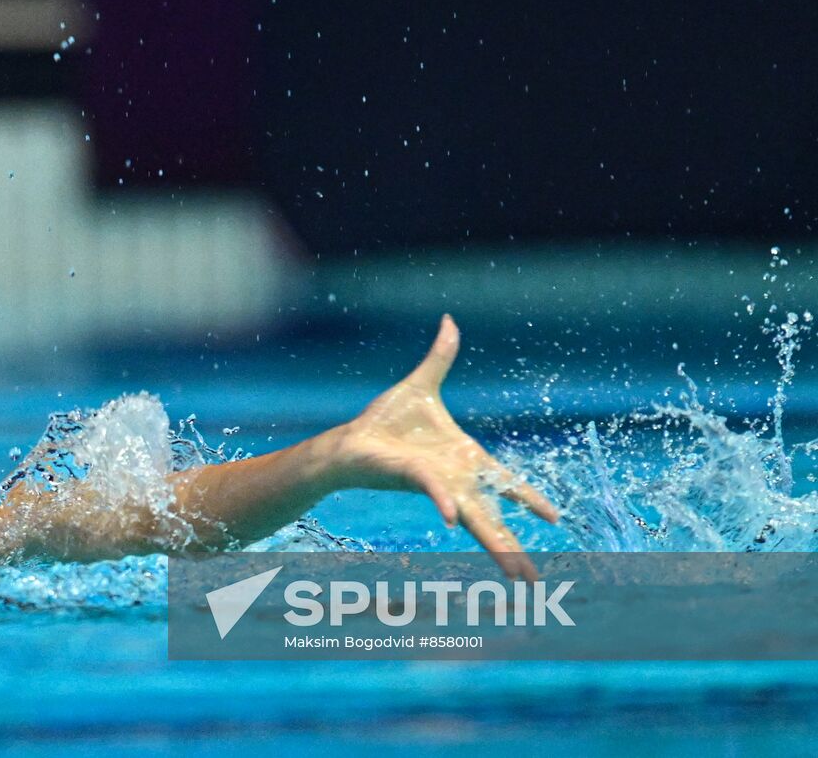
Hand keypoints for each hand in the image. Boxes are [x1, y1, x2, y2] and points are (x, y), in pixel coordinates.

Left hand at [326, 315, 558, 579]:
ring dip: (498, 546)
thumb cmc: (383, 422)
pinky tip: (452, 521)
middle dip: (515, 548)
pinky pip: (436, 492)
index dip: (529, 498)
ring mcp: (439, 485)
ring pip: (475, 520)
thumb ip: (439, 358)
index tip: (556, 519)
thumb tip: (449, 322)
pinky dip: (445, 505)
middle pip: (494, 517)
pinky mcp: (416, 479)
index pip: (506, 483)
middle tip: (535, 583)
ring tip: (519, 577)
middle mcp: (457, 480)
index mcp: (465, 460)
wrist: (350, 440)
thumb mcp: (420, 384)